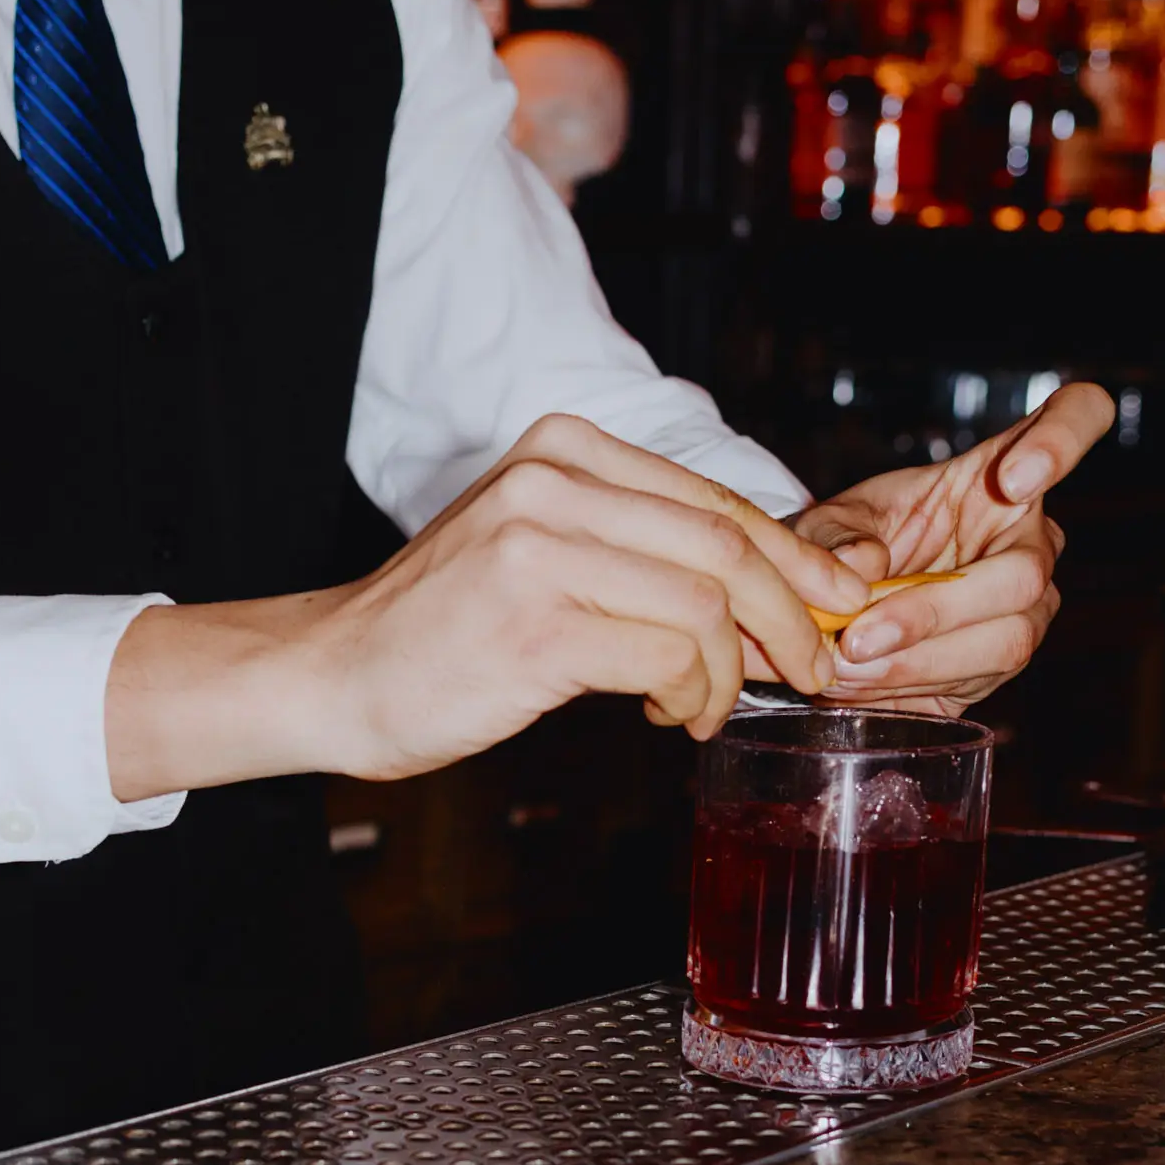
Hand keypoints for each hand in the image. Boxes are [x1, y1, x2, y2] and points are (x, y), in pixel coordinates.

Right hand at [104, 415, 869, 798]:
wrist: (329, 675)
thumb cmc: (438, 628)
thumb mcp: (536, 548)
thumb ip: (633, 548)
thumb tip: (766, 591)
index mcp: (562, 449)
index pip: (714, 499)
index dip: (793, 558)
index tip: (835, 604)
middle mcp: (553, 482)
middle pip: (728, 546)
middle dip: (790, 618)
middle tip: (809, 670)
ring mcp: (541, 549)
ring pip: (708, 604)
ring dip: (732, 673)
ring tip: (705, 707)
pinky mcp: (536, 624)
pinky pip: (668, 657)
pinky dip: (692, 696)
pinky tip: (668, 716)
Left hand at [793, 381, 1114, 717]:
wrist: (846, 604)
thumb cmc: (855, 541)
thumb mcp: (830, 523)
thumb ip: (836, 538)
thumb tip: (860, 571)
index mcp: (1005, 477)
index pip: (1076, 419)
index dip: (1063, 440)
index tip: (1014, 478)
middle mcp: (1032, 541)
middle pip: (1023, 576)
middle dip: (935, 611)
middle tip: (858, 636)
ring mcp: (1028, 607)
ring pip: (1006, 641)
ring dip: (918, 660)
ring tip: (845, 667)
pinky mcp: (1001, 661)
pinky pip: (976, 680)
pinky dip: (910, 685)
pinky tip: (859, 683)